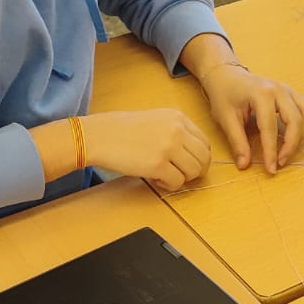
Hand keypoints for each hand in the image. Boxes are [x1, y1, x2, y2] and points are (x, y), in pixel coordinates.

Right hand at [81, 108, 211, 190]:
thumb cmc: (122, 130)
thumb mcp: (156, 120)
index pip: (205, 142)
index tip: (189, 165)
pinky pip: (177, 182)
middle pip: (204, 158)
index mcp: (178, 117)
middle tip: (180, 175)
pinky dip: (169, 185)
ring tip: (165, 176)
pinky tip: (156, 179)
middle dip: (195, 171)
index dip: (199, 158)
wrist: (99, 136)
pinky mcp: (158, 165)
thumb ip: (176, 132)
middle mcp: (177, 130)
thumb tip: (193, 155)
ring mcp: (169, 147)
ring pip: (194, 172)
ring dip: (182, 179)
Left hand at [201, 63, 303, 172]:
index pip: (270, 128)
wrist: (227, 76)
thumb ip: (237, 142)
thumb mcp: (226, 118)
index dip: (271, 151)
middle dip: (290, 146)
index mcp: (261, 94)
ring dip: (301, 135)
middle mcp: (279, 89)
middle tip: (280, 163)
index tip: (270, 169)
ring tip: (288, 150)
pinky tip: (294, 134)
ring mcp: (287, 89)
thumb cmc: (224, 95)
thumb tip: (244, 165)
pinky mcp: (291, 92)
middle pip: (295, 120)